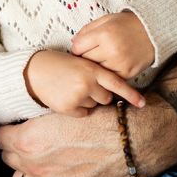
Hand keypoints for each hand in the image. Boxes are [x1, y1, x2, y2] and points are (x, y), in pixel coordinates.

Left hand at [0, 90, 176, 176]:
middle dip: (15, 149)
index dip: (8, 131)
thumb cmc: (98, 119)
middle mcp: (34, 166)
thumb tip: (24, 121)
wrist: (129, 141)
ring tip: (39, 161)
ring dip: (26, 170)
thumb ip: (36, 121)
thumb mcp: (61, 110)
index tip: (15, 129)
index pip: (0, 138)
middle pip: (8, 158)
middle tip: (29, 142)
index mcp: (28, 140)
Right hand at [25, 49, 145, 115]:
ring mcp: (77, 96)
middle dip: (99, 94)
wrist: (34, 71)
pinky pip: (83, 113)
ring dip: (87, 100)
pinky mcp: (68, 107)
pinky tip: (66, 97)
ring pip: (94, 106)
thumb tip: (111, 92)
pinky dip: (77, 108)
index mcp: (92, 69)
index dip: (131, 95)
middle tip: (83, 85)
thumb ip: (96, 74)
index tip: (143, 104)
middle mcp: (87, 83)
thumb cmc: (59, 65)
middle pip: (107, 98)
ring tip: (71, 88)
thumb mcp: (80, 62)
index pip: (117, 84)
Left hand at [71, 11, 153, 77]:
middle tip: (91, 53)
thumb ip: (86, 30)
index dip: (77, 47)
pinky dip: (107, 72)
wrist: (153, 32)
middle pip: (85, 60)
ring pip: (96, 71)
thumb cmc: (126, 25)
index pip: (77, 48)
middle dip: (85, 57)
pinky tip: (111, 64)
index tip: (82, 47)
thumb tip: (73, 44)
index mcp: (104, 34)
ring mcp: (120, 64)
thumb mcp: (105, 20)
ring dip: (96, 66)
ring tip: (101, 58)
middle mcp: (111, 50)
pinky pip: (109, 77)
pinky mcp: (127, 74)